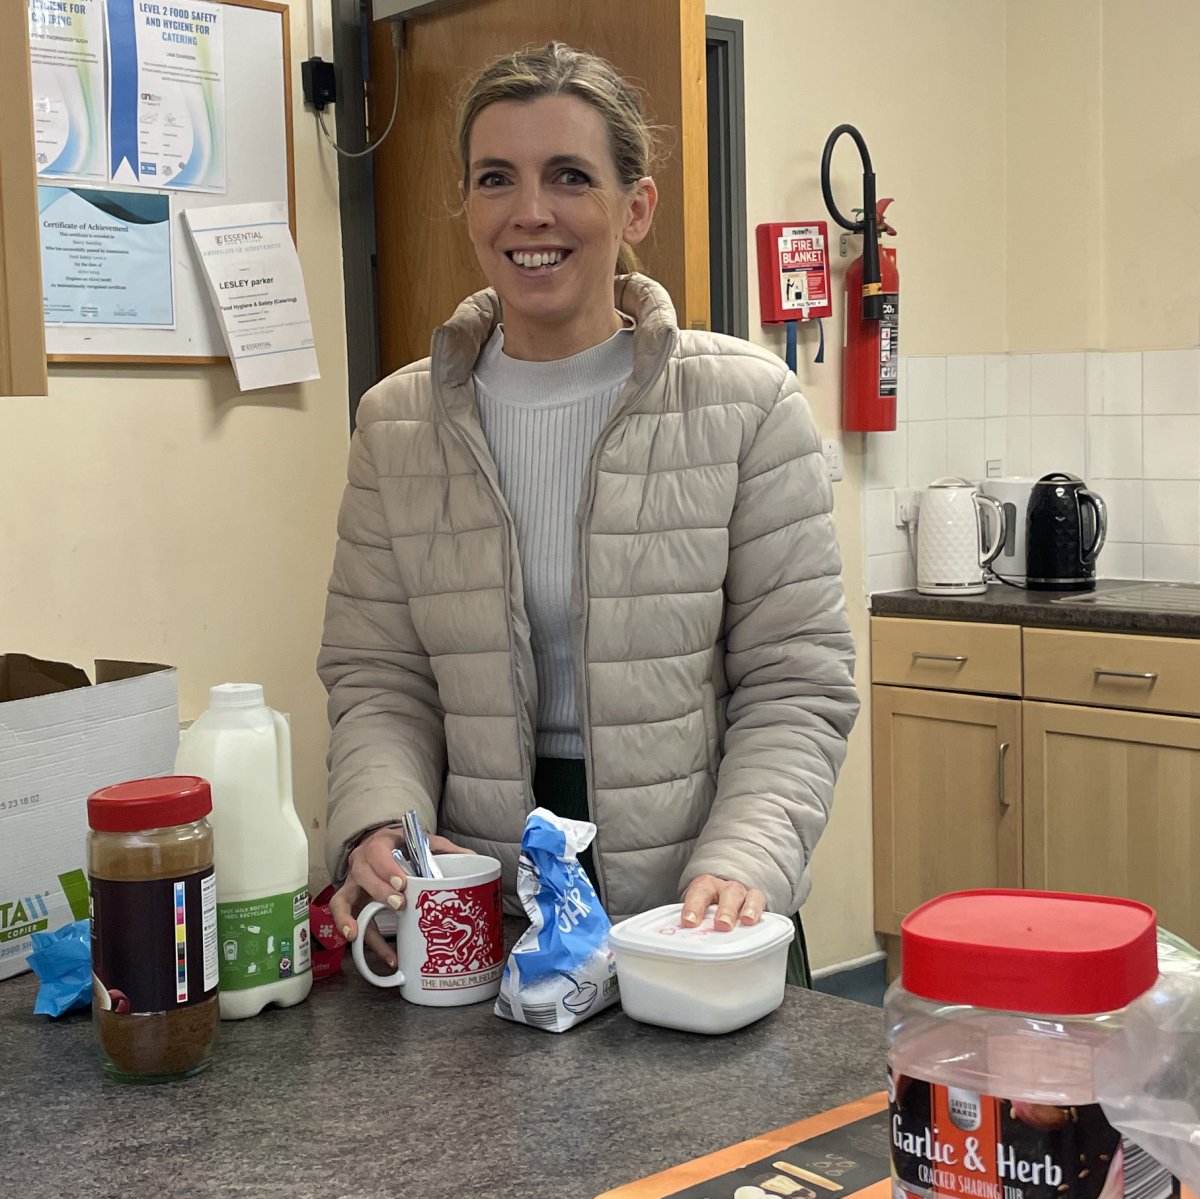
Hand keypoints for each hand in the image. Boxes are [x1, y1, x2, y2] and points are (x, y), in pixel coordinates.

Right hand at [330, 826, 471, 966]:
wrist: (379, 846)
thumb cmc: (401, 846)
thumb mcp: (421, 841)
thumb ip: (445, 849)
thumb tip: (473, 859)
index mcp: (378, 845)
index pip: (377, 853)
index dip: (387, 869)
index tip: (402, 883)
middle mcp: (360, 863)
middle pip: (361, 876)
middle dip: (378, 891)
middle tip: (399, 904)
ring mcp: (353, 885)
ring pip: (341, 901)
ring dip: (348, 919)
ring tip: (356, 936)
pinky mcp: (353, 904)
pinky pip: (353, 924)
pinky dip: (367, 942)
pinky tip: (388, 957)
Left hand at [680, 874, 765, 930]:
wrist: (719, 896)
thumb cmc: (704, 909)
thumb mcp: (694, 911)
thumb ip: (690, 922)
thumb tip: (677, 941)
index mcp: (705, 887)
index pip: (698, 892)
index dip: (693, 906)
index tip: (689, 922)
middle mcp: (725, 888)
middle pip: (728, 893)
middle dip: (725, 909)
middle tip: (722, 924)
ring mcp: (742, 894)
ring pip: (748, 896)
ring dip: (748, 908)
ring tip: (746, 920)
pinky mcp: (756, 902)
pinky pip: (760, 902)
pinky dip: (759, 911)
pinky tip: (757, 923)